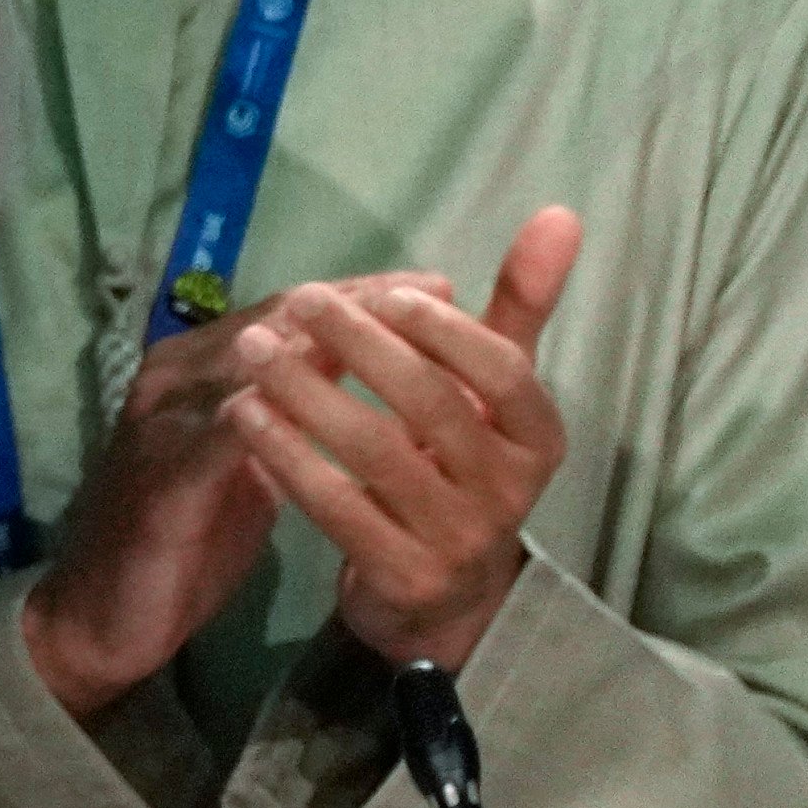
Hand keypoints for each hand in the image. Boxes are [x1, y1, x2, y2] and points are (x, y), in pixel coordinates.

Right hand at [20, 269, 453, 719]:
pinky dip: (283, 418)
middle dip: (361, 307)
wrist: (101, 614)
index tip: (438, 287)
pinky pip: (228, 434)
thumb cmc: (185, 541)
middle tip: (437, 295)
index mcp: (195, 367)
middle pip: (276, 320)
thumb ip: (292, 416)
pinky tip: (340, 416)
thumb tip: (369, 380)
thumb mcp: (250, 464)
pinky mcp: (162, 476)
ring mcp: (162, 420)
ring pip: (254, 363)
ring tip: (406, 345)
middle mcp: (175, 376)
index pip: (287, 310)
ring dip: (333, 350)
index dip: (362, 295)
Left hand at [222, 208, 584, 672]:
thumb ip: (520, 307)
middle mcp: (510, 493)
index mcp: (538, 438)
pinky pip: (337, 506)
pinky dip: (287, 454)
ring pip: (376, 452)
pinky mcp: (402, 577)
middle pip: (431, 404)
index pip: (502, 370)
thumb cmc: (463, 464)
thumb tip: (561, 212)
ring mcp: (457, 540)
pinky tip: (247, 414)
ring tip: (254, 347)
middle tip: (300, 299)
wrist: (439, 596)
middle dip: (361, 345)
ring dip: (307, 392)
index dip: (440, 327)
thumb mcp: (494, 391)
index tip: (383, 293)